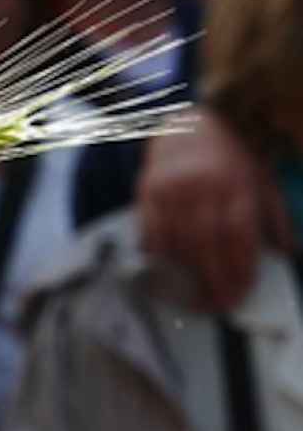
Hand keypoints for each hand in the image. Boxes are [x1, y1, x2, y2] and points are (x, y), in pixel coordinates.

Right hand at [137, 111, 291, 311]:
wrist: (193, 124)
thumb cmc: (232, 159)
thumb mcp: (262, 182)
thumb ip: (273, 218)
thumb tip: (284, 254)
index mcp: (237, 185)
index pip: (238, 236)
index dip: (239, 269)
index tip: (240, 294)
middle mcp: (203, 187)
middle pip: (206, 244)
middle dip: (212, 279)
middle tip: (217, 305)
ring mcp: (171, 189)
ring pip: (176, 241)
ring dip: (185, 273)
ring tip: (193, 295)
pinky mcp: (147, 191)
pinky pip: (150, 231)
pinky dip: (158, 255)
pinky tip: (168, 269)